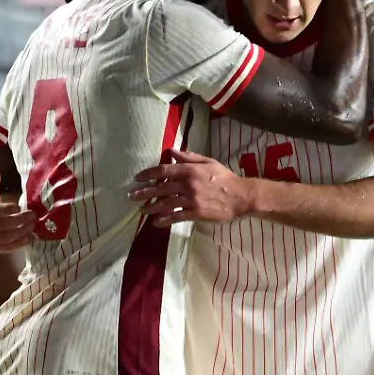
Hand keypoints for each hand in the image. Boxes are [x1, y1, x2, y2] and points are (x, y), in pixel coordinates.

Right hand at [0, 168, 34, 251]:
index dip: (4, 209)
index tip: (18, 206)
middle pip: (2, 225)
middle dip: (20, 220)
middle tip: (33, 214)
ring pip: (7, 237)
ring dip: (23, 231)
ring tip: (34, 223)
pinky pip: (9, 248)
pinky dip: (21, 243)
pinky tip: (31, 236)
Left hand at [130, 150, 249, 225]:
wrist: (240, 196)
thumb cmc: (224, 178)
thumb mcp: (207, 162)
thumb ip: (188, 157)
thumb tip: (170, 152)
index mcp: (190, 170)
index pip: (163, 171)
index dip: (148, 174)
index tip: (137, 178)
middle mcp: (188, 185)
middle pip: (160, 189)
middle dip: (144, 193)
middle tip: (132, 196)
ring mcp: (191, 200)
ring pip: (165, 204)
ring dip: (151, 208)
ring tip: (141, 210)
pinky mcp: (196, 213)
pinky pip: (176, 217)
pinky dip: (165, 220)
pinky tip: (156, 222)